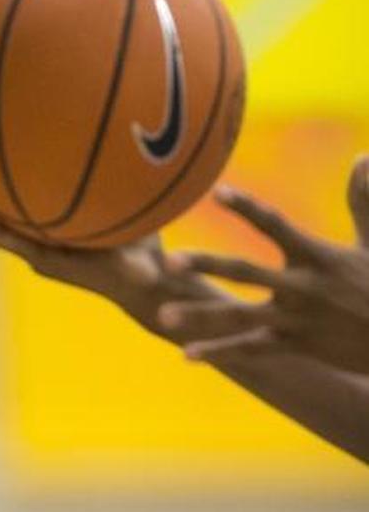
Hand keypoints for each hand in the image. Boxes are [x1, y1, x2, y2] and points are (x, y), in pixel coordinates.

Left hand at [0, 150, 212, 334]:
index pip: (5, 236)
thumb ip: (137, 265)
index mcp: (47, 256)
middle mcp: (28, 246)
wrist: (137, 280)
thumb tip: (144, 269)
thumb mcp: (139, 263)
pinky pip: (0, 201)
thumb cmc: (141, 270)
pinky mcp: (34, 227)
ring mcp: (26, 236)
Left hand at [157, 157, 368, 374]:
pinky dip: (219, 352)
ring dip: (201, 317)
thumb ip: (363, 199)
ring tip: (163, 317)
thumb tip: (363, 157)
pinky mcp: (296, 346)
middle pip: (245, 272)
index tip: (217, 192)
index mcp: (317, 254)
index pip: (274, 224)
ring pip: (240, 316)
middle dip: (207, 266)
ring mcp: (296, 319)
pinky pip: (250, 350)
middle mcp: (302, 286)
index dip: (246, 208)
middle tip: (170, 262)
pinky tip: (187, 355)